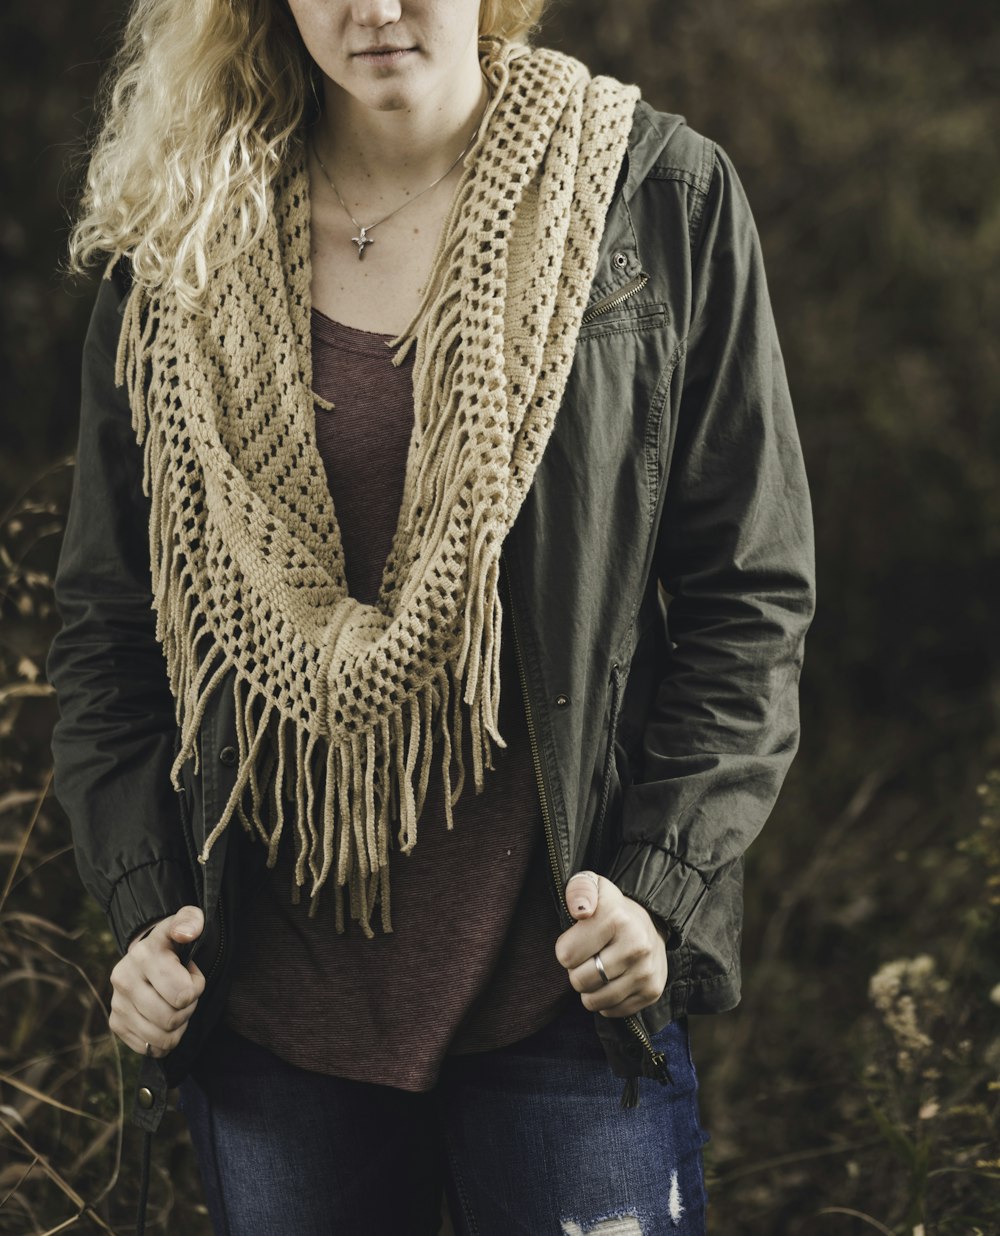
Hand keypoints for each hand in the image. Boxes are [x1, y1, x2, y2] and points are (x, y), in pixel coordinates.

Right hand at [108, 906, 205, 1057]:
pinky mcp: (116, 1023)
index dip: (196, 988)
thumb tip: (188, 932)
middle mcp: (124, 979)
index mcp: (143, 955)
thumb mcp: (185, 923)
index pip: (182, 995)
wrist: (146, 955)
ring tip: (174, 1005)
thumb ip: (191, 920)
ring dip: (177, 1027)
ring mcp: (117, 1004)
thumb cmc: (173, 943)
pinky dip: (163, 1040)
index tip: (189, 974)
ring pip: (162, 1038)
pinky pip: (150, 1048)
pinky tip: (162, 1020)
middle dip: (187, 1009)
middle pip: (171, 1020)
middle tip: (184, 994)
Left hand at [554, 872, 668, 1017]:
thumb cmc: (609, 908)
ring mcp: (646, 971)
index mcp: (616, 918)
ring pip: (594, 1001)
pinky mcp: (652, 992)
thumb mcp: (591, 886)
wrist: (650, 923)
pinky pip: (611, 1011)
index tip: (578, 938)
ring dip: (590, 988)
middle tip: (589, 956)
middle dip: (577, 970)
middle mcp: (636, 945)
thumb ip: (578, 890)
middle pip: (579, 981)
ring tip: (599, 968)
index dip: (565, 949)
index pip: (566, 955)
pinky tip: (613, 980)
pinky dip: (606, 1000)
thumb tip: (581, 910)